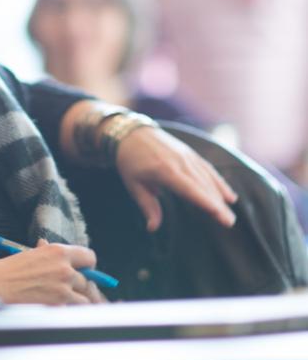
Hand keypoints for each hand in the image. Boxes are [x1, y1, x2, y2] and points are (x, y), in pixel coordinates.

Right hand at [0, 239, 104, 304]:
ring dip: (76, 299)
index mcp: (58, 251)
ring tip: (63, 300)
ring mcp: (63, 289)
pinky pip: (71, 310)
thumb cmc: (9, 270)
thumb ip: (45, 251)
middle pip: (88, 279)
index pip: (89, 257)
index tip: (83, 269)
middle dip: (80, 285)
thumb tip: (46, 245)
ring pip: (84, 298)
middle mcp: (65, 269)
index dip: (87, 265)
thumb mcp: (30, 254)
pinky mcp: (58, 306)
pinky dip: (66, 310)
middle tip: (68, 288)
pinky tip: (54, 307)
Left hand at [115, 126, 237, 231]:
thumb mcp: (133, 185)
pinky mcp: (189, 152)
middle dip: (217, 204)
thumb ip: (147, 206)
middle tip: (229, 223)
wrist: (130, 132)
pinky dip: (219, 181)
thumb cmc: (129, 161)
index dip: (207, 203)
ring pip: (207, 178)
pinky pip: (207, 168)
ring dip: (220, 195)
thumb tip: (152, 228)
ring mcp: (186, 155)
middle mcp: (180, 162)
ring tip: (229, 213)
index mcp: (165, 171)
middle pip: (203, 186)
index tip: (221, 216)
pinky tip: (228, 195)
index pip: (190, 190)